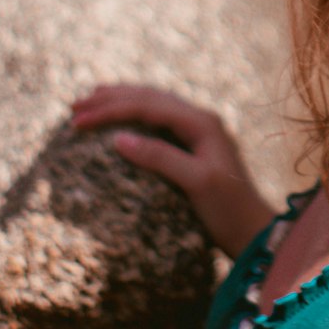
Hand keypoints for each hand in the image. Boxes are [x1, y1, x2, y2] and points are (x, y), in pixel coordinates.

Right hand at [71, 84, 277, 258]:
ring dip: (122, 101)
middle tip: (75, 107)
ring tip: (91, 100)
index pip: (149, 105)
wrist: (253, 230)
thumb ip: (160, 157)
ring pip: (154, 104)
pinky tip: (122, 120)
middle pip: (150, 98)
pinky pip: (159, 119)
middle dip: (111, 99)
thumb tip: (119, 139)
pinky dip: (135, 114)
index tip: (79, 120)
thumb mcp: (195, 183)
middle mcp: (201, 119)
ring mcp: (199, 130)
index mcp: (202, 122)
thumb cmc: (228, 210)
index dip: (111, 110)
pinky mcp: (194, 145)